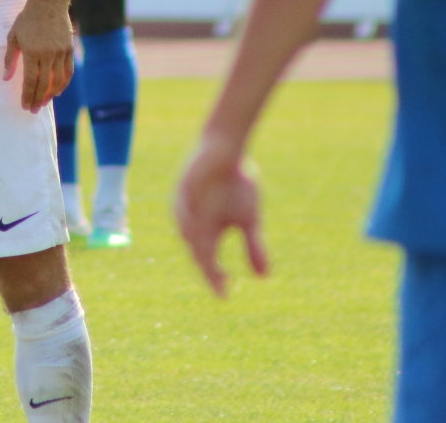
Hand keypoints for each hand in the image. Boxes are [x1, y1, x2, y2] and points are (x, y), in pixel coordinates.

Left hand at [4, 0, 74, 111]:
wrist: (48, 3)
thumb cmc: (27, 20)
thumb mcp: (13, 37)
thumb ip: (10, 59)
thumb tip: (6, 79)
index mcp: (31, 52)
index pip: (30, 81)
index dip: (27, 95)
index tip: (24, 106)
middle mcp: (47, 55)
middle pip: (44, 84)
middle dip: (38, 99)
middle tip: (33, 110)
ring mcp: (60, 53)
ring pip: (58, 80)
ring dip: (51, 94)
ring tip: (44, 103)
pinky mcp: (69, 49)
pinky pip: (68, 71)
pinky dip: (63, 83)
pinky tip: (58, 91)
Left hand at [175, 141, 268, 296]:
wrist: (228, 148)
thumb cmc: (237, 183)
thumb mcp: (249, 219)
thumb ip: (253, 246)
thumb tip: (264, 277)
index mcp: (207, 233)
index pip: (209, 261)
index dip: (216, 278)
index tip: (225, 295)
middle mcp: (193, 224)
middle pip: (197, 251)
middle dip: (207, 267)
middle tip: (218, 280)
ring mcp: (185, 206)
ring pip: (187, 232)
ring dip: (196, 247)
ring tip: (207, 262)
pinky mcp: (182, 188)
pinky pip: (181, 207)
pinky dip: (187, 219)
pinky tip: (194, 229)